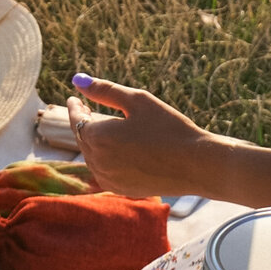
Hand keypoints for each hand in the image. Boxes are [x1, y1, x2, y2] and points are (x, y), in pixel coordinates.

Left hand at [66, 74, 207, 197]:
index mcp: (98, 136)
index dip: (75, 108)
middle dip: (83, 123)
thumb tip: (77, 79)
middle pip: (83, 138)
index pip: (77, 120)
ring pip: (92, 156)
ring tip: (101, 126)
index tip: (75, 98)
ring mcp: (109, 179)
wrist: (195, 164)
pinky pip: (104, 171)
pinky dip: (104, 158)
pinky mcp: (121, 190)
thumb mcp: (138, 101)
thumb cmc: (168, 127)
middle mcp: (98, 161)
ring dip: (93, 141)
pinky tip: (115, 150)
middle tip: (86, 109)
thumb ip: (105, 91)